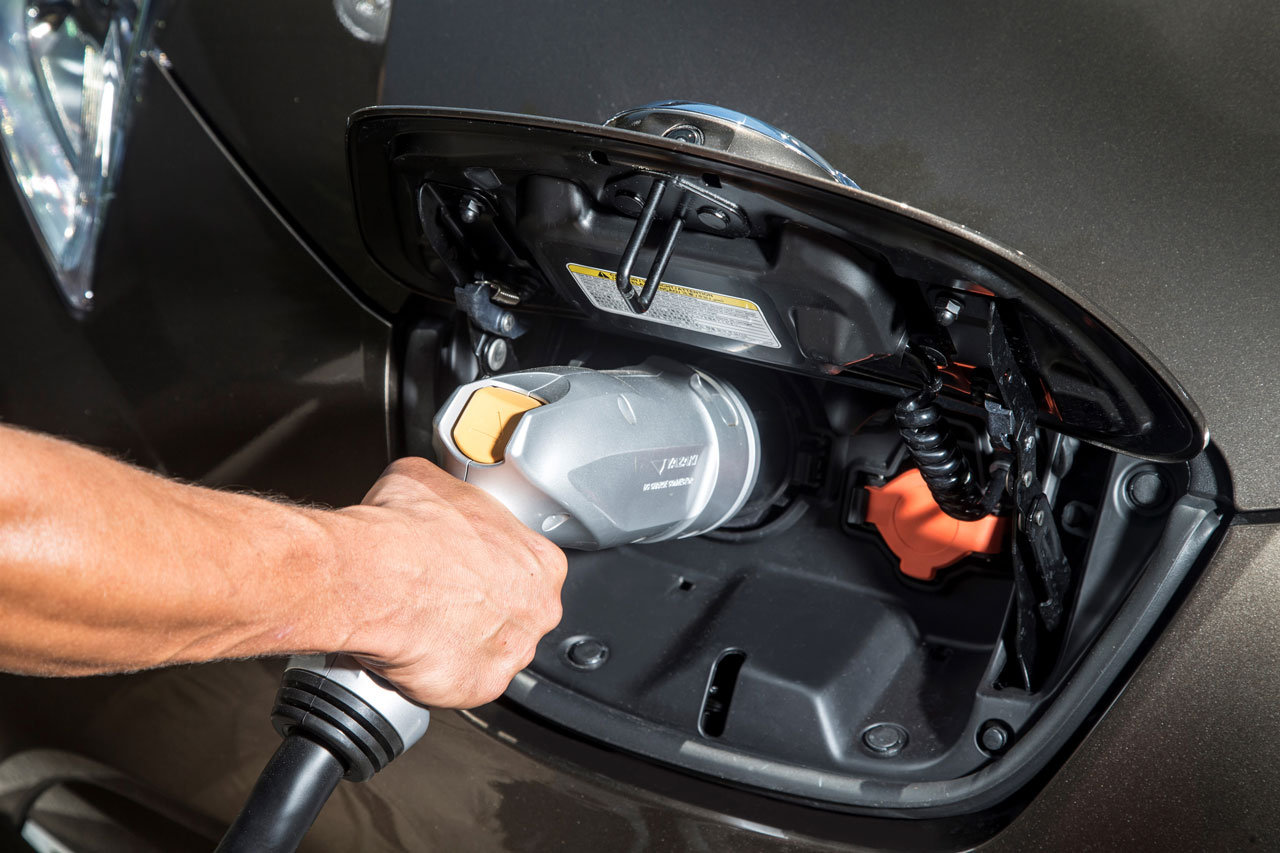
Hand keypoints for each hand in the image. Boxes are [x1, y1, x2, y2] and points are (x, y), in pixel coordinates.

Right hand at [327, 457, 565, 708]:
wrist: (374, 576)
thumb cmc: (406, 530)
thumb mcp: (428, 481)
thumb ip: (450, 495)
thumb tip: (433, 496)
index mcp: (541, 562)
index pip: (528, 569)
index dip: (491, 568)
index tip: (465, 568)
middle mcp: (538, 610)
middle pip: (517, 614)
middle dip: (484, 608)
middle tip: (443, 596)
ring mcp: (513, 652)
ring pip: (492, 651)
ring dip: (463, 643)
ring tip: (425, 625)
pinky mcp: (480, 687)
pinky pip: (462, 684)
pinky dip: (439, 673)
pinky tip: (417, 652)